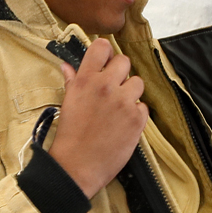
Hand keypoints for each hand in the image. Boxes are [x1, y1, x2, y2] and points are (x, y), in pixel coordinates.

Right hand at [49, 39, 148, 197]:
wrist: (77, 166)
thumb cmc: (70, 136)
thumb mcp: (67, 103)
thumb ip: (73, 81)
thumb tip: (68, 66)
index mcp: (86, 80)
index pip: (102, 47)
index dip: (106, 52)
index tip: (105, 61)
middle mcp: (106, 86)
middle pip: (125, 61)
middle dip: (121, 72)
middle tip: (114, 87)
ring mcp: (124, 102)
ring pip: (138, 82)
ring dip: (131, 92)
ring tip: (120, 107)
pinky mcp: (137, 119)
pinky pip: (144, 106)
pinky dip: (137, 113)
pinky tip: (124, 123)